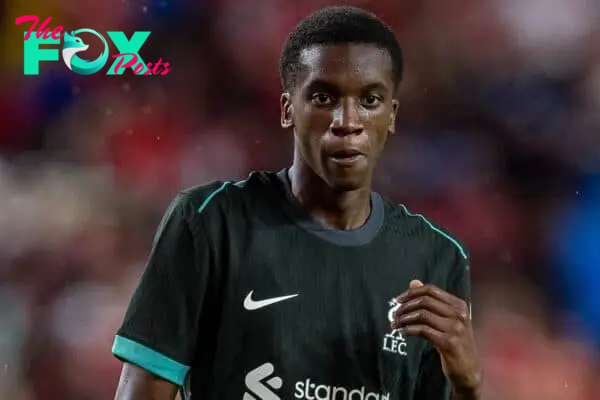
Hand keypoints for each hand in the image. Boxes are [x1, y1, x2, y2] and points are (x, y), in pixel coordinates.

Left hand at [392, 280, 481, 397]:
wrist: (469, 371)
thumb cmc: (456, 344)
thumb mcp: (447, 321)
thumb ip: (431, 302)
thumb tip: (413, 282)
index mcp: (459, 305)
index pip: (431, 290)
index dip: (412, 293)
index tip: (398, 300)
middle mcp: (459, 314)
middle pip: (425, 301)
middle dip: (405, 306)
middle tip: (394, 314)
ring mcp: (455, 328)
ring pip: (422, 315)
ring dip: (404, 319)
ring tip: (395, 324)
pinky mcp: (448, 343)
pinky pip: (423, 330)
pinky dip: (409, 330)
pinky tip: (403, 333)